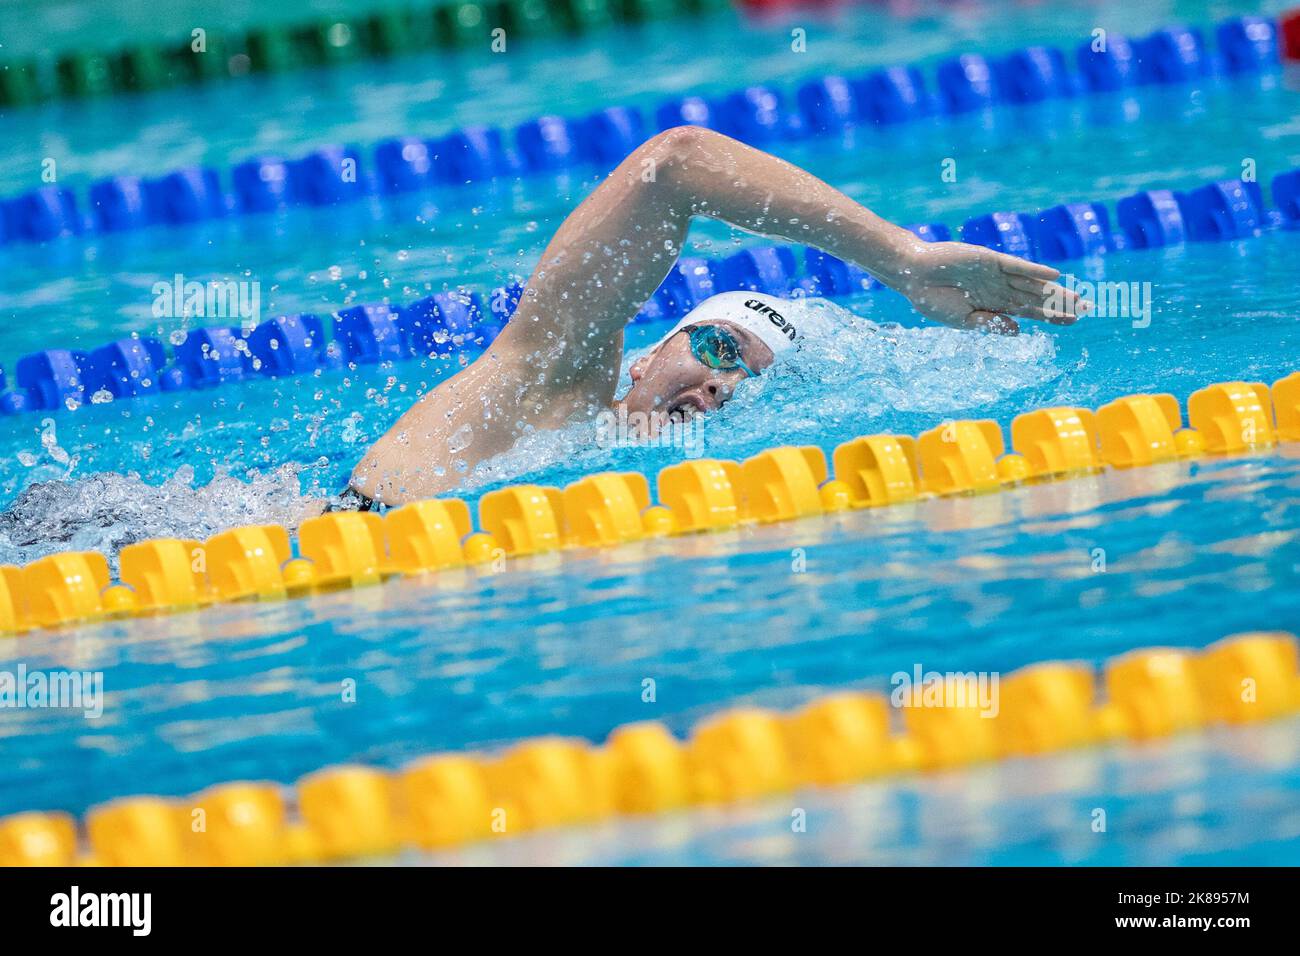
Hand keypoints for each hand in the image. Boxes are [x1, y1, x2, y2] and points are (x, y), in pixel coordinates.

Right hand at [894, 241, 1090, 333]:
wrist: (914, 274)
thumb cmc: (932, 300)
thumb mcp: (961, 320)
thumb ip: (989, 324)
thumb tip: (1018, 330)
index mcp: (993, 306)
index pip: (1029, 312)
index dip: (1051, 317)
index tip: (1072, 322)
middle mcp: (1000, 289)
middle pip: (1037, 298)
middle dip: (1060, 304)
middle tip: (1086, 309)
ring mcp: (997, 274)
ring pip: (1032, 284)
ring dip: (1054, 290)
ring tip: (1078, 298)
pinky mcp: (991, 260)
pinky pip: (1018, 266)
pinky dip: (1035, 271)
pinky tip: (1054, 275)